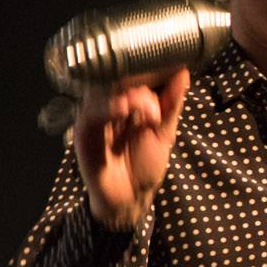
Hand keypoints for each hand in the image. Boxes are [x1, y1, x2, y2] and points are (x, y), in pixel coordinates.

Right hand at [75, 67, 190, 229]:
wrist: (130, 199)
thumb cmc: (144, 165)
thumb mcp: (165, 132)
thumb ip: (172, 103)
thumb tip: (183, 72)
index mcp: (128, 100)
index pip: (134, 73)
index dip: (150, 67)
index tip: (169, 68)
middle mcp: (109, 104)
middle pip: (118, 77)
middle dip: (142, 84)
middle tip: (159, 103)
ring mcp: (95, 116)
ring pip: (105, 90)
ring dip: (130, 96)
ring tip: (149, 110)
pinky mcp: (84, 132)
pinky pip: (92, 113)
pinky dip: (108, 107)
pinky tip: (125, 109)